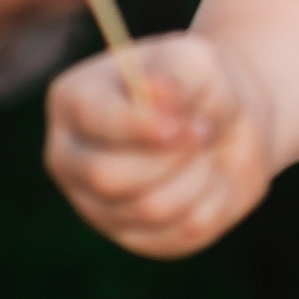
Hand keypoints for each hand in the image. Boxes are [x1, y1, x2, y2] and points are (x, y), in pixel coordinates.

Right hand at [45, 32, 272, 257]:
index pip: (95, 121)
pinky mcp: (133, 236)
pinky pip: (178, 233)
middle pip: (106, 175)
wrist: (227, 124)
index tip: (185, 125)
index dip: (142, 126)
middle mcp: (70, 157)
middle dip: (171, 155)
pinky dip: (210, 201)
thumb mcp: (194, 61)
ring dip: (197, 175)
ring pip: (148, 208)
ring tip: (205, 150)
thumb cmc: (199, 85)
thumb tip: (152, 91)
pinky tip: (208, 178)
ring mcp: (95, 204)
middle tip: (203, 130)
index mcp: (72, 100)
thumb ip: (174, 74)